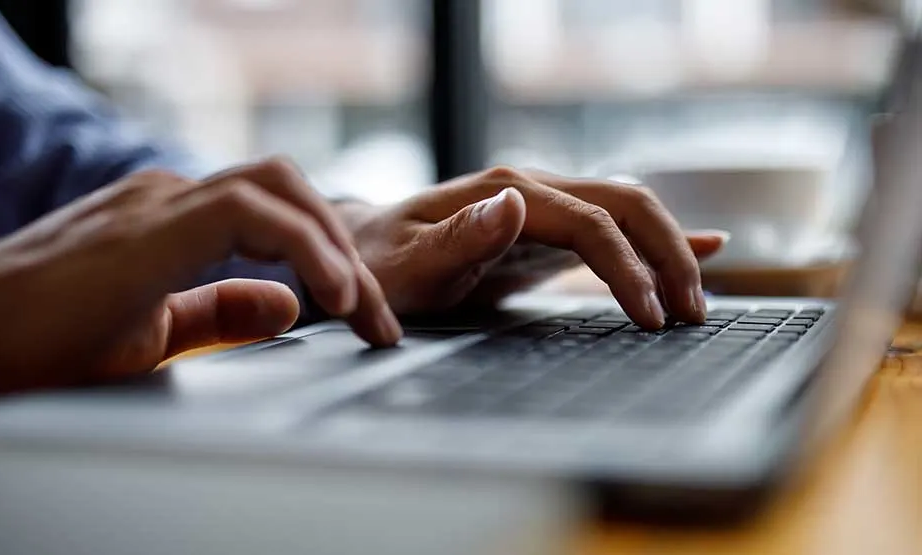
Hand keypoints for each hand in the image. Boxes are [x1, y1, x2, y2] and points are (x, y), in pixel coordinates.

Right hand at [0, 158, 400, 396]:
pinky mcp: (148, 224)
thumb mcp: (153, 332)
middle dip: (349, 250)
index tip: (368, 316)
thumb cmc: (43, 341)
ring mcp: (159, 202)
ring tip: (364, 307)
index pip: (280, 211)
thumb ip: (218, 312)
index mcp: (175, 218)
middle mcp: (172, 197)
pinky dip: (305, 247)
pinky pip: (249, 211)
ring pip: (279, 187)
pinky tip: (331, 294)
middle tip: (380, 319)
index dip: (334, 258)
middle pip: (291, 190)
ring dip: (336, 246)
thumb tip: (287, 305)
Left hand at [349, 167, 726, 326]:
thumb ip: (459, 237)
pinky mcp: (549, 230)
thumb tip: (517, 204)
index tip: (648, 317)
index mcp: (505, 192)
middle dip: (668, 256)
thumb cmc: (380, 265)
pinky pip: (613, 227)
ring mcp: (545, 205)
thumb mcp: (406, 263)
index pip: (590, 223)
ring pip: (629, 212)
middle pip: (626, 205)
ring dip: (669, 252)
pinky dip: (657, 240)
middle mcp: (533, 189)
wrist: (366, 252)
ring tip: (694, 303)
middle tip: (690, 314)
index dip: (627, 268)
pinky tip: (705, 245)